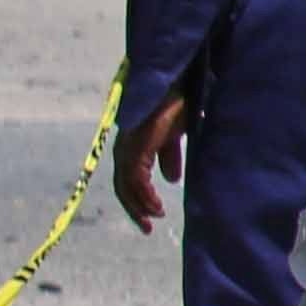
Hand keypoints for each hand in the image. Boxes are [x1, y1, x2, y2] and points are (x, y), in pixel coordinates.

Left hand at [116, 91, 188, 231]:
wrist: (181, 80)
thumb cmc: (181, 101)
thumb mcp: (177, 134)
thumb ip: (171, 155)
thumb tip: (172, 180)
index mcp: (137, 142)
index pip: (130, 176)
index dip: (139, 197)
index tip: (153, 216)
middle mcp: (128, 143)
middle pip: (124, 183)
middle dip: (136, 206)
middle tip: (148, 226)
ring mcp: (130, 142)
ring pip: (126, 182)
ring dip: (139, 204)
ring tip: (154, 219)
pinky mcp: (137, 142)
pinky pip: (134, 174)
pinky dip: (143, 193)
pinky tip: (155, 206)